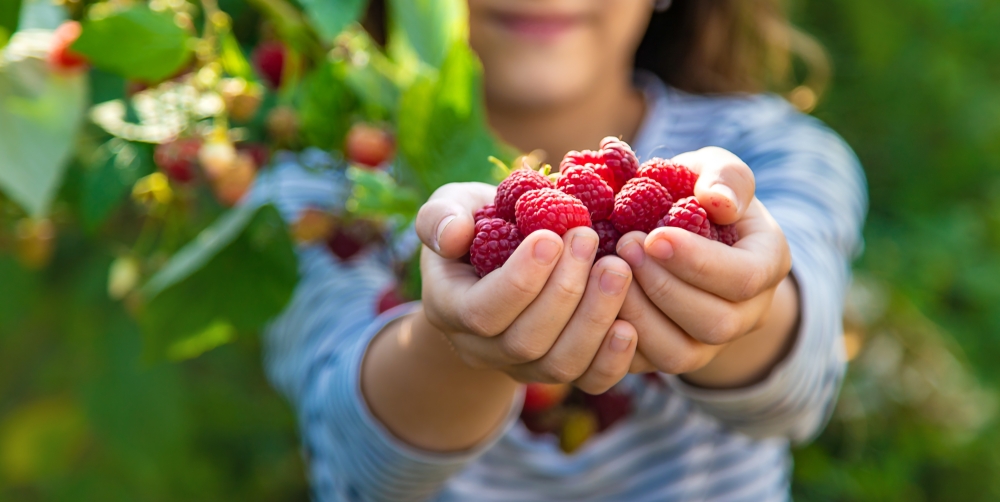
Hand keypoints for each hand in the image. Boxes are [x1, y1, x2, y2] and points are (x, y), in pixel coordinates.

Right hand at [415, 182, 636, 392]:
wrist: (502, 258)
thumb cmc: (477, 224)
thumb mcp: (450, 208)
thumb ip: (441, 217)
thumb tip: (453, 235)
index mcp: (450, 308)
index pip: (482, 312)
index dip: (520, 281)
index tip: (552, 236)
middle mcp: (483, 349)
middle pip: (525, 342)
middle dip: (564, 292)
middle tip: (589, 239)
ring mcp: (524, 366)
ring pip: (560, 365)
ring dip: (593, 318)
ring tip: (617, 269)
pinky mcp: (562, 369)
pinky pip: (589, 381)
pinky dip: (613, 358)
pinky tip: (630, 324)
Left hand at [615, 148, 794, 383]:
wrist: (675, 231)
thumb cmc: (695, 193)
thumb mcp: (715, 170)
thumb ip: (725, 178)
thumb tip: (717, 201)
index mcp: (765, 264)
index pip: (743, 278)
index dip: (697, 262)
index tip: (654, 236)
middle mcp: (744, 313)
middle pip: (715, 323)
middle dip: (664, 288)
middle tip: (624, 247)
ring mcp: (706, 343)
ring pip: (679, 354)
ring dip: (638, 314)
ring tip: (609, 271)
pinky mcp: (666, 356)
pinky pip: (644, 365)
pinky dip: (614, 337)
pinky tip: (594, 299)